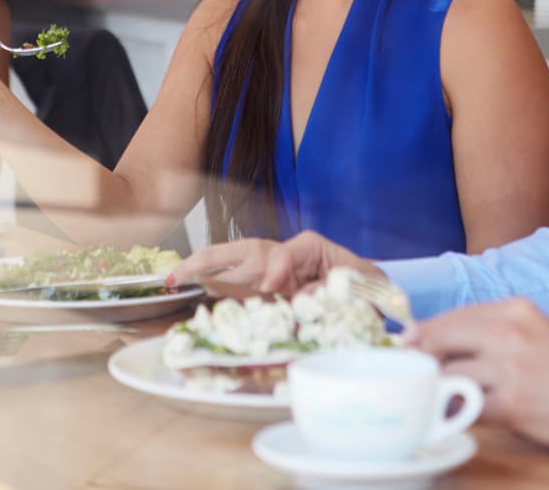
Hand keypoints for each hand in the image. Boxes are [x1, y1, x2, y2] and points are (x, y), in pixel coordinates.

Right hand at [165, 231, 382, 295]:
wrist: (374, 298)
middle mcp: (284, 258)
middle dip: (210, 260)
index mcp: (308, 248)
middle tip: (180, 272)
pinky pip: (239, 290)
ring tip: (174, 277)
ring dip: (204, 269)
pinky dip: (215, 287)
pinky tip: (190, 286)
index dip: (274, 271)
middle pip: (244, 253)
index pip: (280, 254)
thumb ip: (327, 290)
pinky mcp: (269, 292)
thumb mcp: (357, 285)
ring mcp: (273, 274)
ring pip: (234, 266)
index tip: (273, 287)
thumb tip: (293, 299)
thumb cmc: (367, 288)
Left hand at [407, 298, 548, 449]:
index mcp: (512, 310)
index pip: (452, 316)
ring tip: (440, 395)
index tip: (403, 344)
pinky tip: (460, 413)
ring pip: (450, 375)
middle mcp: (509, 333)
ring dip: (440, 388)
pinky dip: (458, 412)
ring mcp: (510, 368)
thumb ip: (487, 328)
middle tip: (413, 371)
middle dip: (422, 358)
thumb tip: (432, 336)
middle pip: (442, 340)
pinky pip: (467, 407)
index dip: (422, 332)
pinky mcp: (513, 403)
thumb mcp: (528, 329)